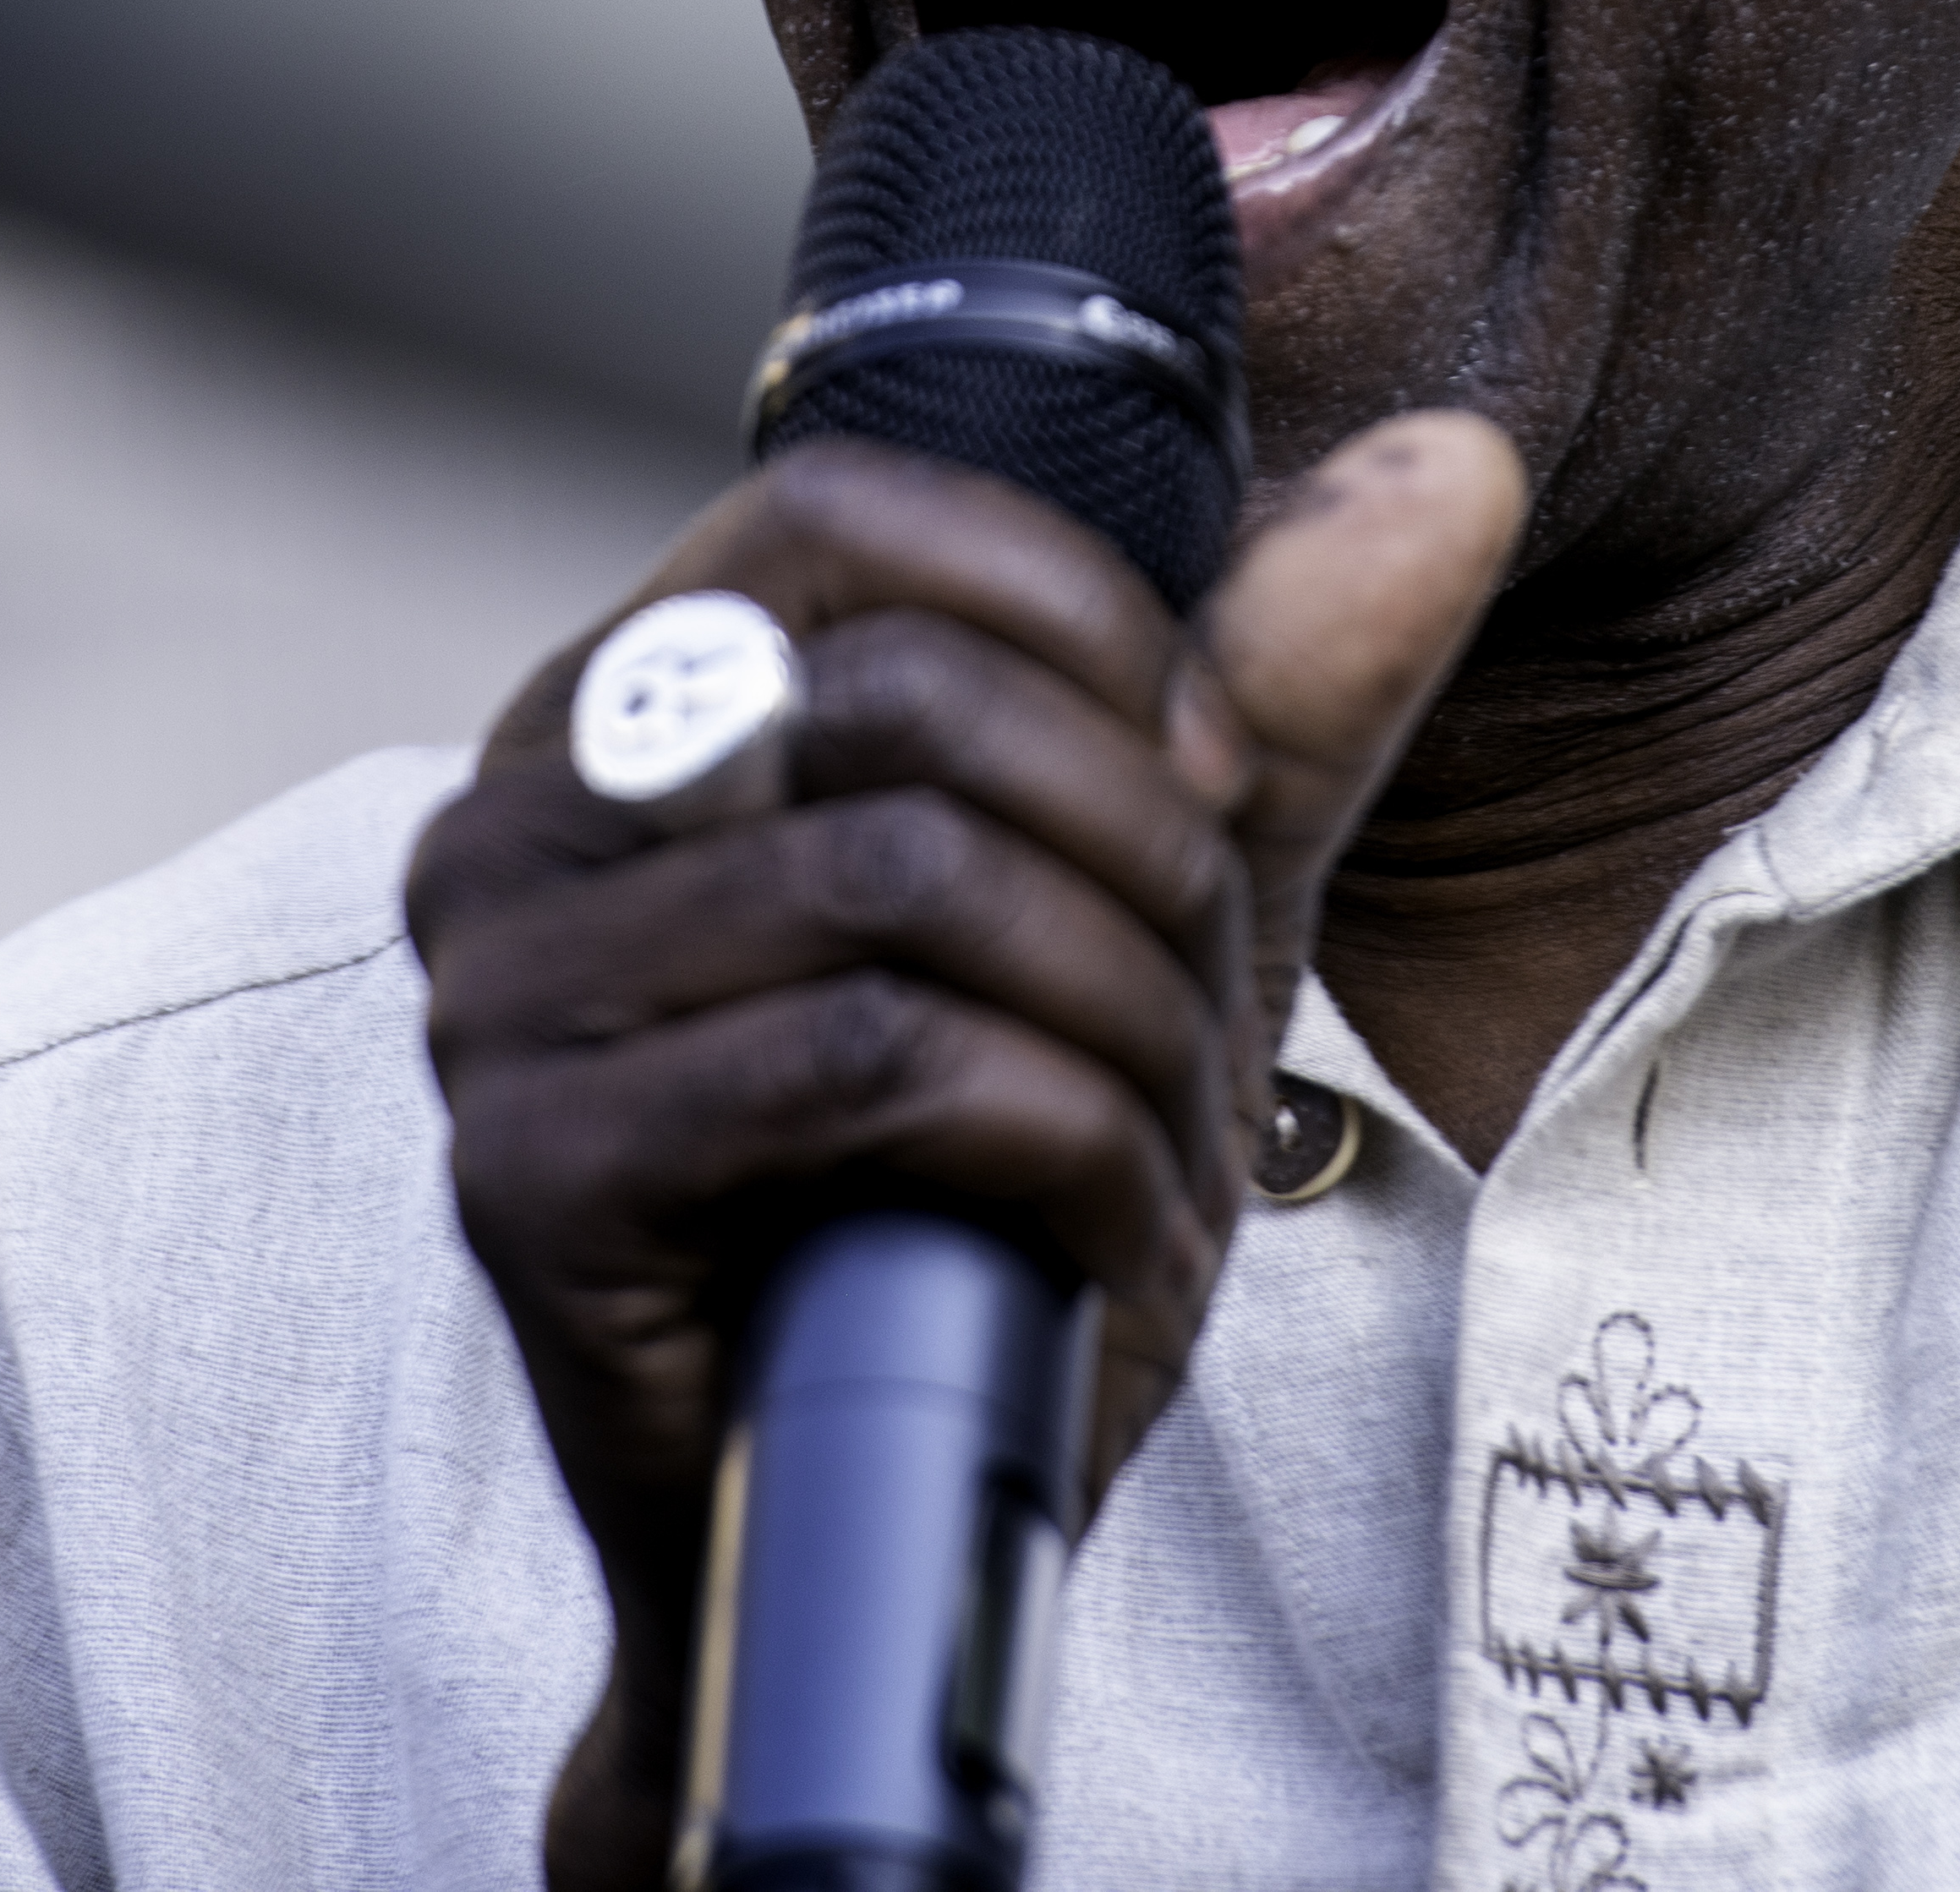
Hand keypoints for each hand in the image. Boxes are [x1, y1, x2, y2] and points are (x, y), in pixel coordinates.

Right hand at [407, 414, 1522, 1891]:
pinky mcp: (533, 1177)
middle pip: (909, 701)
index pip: (845, 511)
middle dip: (1135, 850)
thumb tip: (1459, 463)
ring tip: (1153, 1123)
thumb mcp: (1166, 891)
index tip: (1194, 766)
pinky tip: (1096, 1220)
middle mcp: (519, 821)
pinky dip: (1056, 1140)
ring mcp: (500, 1001)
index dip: (1073, 614)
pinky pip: (870, 1067)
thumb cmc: (1001, 1160)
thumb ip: (1288, 674)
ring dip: (1114, 1014)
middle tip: (1193, 992)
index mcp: (634, 703)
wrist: (901, 1497)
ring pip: (910, 885)